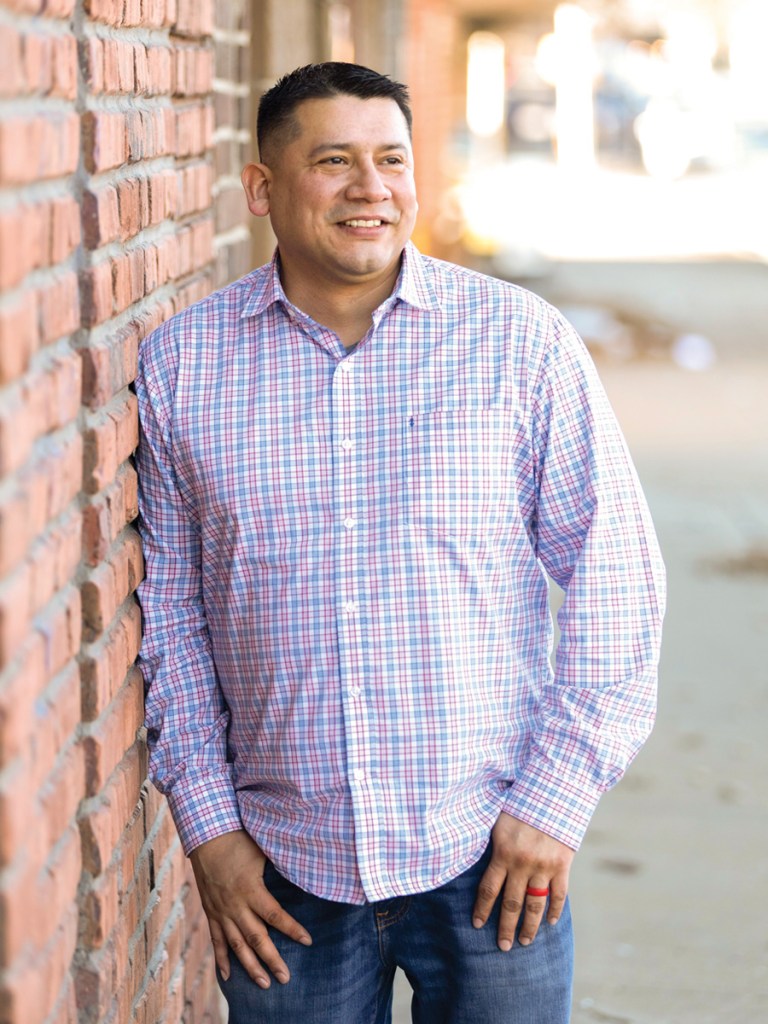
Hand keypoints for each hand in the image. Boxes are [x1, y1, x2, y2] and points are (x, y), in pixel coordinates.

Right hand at [189, 830, 311, 986]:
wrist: (207, 836)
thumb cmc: (239, 840)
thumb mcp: (263, 851)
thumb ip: (279, 867)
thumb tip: (304, 871)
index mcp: (251, 889)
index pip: (275, 915)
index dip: (292, 929)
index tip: (308, 941)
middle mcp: (235, 905)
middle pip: (256, 938)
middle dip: (272, 959)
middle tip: (285, 978)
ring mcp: (221, 911)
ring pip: (237, 945)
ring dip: (250, 966)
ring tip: (263, 984)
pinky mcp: (211, 912)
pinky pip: (217, 939)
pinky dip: (222, 958)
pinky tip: (228, 976)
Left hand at [472, 812, 573, 950]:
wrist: (555, 789)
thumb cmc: (521, 800)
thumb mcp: (498, 817)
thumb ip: (489, 840)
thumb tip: (467, 850)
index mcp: (502, 852)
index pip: (488, 889)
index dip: (482, 909)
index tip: (476, 924)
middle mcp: (522, 863)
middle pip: (511, 904)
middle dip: (505, 927)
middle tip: (502, 946)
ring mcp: (543, 866)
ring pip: (535, 905)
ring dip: (529, 926)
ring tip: (524, 941)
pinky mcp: (562, 864)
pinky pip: (559, 894)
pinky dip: (555, 910)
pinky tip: (550, 922)